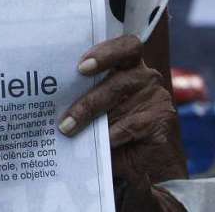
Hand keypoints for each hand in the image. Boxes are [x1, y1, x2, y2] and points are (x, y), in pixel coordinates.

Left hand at [59, 36, 186, 211]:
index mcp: (129, 67)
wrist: (149, 167)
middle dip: (88, 100)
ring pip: (121, 104)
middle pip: (118, 78)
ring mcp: (157, 98)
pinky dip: (113, 135)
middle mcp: (146, 78)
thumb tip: (51, 99)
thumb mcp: (98, 112)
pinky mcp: (163, 121)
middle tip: (65, 118)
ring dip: (91, 117)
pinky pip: (132, 125)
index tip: (81, 66)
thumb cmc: (115, 132)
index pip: (126, 46)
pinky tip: (102, 143)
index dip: (106, 52)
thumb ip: (83, 98)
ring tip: (69, 130)